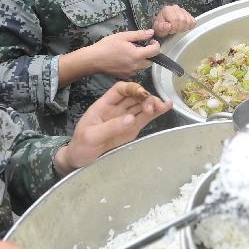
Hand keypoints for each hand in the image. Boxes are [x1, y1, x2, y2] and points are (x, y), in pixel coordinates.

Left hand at [55, 82, 170, 174]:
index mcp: (104, 106)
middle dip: (145, 97)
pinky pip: (146, 118)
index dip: (132, 88)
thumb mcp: (91, 136)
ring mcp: (126, 119)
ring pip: (142, 105)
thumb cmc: (81, 146)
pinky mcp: (132, 129)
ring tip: (164, 105)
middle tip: (152, 107)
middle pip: (134, 96)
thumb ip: (110, 127)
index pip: (120, 90)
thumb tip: (130, 118)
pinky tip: (166, 107)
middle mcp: (117, 109)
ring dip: (153, 103)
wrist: (81, 160)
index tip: (141, 94)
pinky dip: (156, 112)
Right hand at [88, 29, 160, 78]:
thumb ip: (139, 35)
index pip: (155, 51)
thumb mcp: (123, 36)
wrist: (93, 60)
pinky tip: (124, 59)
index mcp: (137, 55)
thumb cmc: (107, 46)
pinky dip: (133, 65)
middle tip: (138, 46)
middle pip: (150, 60)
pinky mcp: (125, 76)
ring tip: (129, 53)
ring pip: (142, 66)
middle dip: (148, 53)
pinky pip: (134, 70)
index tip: (150, 41)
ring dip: (140, 59)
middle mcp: (136, 66)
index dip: (156, 44)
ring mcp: (131, 73)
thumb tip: (151, 33)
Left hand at [153, 5, 194, 36]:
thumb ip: (162, 27)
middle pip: (183, 20)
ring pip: (189, 21)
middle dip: (179, 28)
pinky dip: (189, 26)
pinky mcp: (188, 14)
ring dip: (184, 28)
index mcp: (167, 10)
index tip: (171, 31)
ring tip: (177, 29)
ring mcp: (183, 10)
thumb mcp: (157, 28)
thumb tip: (168, 26)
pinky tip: (183, 27)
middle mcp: (175, 8)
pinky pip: (193, 21)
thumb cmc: (161, 26)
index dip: (174, 28)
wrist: (163, 24)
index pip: (175, 20)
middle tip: (174, 30)